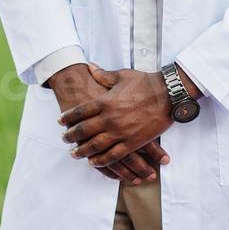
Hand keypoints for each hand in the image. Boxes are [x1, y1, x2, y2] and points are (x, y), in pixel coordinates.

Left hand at [47, 63, 168, 184]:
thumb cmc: (145, 82)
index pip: (80, 111)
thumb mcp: (121, 75)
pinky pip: (113, 155)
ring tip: (74, 154)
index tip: (60, 121)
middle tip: (64, 139)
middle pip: (83, 130)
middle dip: (71, 136)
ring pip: (95, 146)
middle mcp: (109, 118)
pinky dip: (101, 161)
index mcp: (105, 101)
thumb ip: (103, 74)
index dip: (68, 117)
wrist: (168, 94)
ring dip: (82, 151)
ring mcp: (120, 132)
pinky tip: (93, 163)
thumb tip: (90, 67)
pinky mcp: (132, 142)